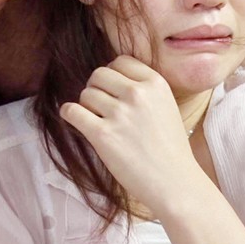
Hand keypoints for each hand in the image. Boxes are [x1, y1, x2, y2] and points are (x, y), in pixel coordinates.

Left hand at [60, 55, 200, 214]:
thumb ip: (144, 89)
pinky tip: (76, 121)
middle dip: (97, 88)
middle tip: (102, 107)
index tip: (113, 90)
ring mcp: (120, 113)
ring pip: (85, 94)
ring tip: (99, 122)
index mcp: (155, 83)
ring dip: (87, 106)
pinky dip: (70, 114)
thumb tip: (111, 79)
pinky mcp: (103, 135)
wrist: (174, 182)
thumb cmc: (170, 148)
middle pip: (99, 74)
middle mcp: (138, 93)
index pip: (120, 61)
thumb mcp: (166, 106)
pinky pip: (72, 111)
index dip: (113, 75)